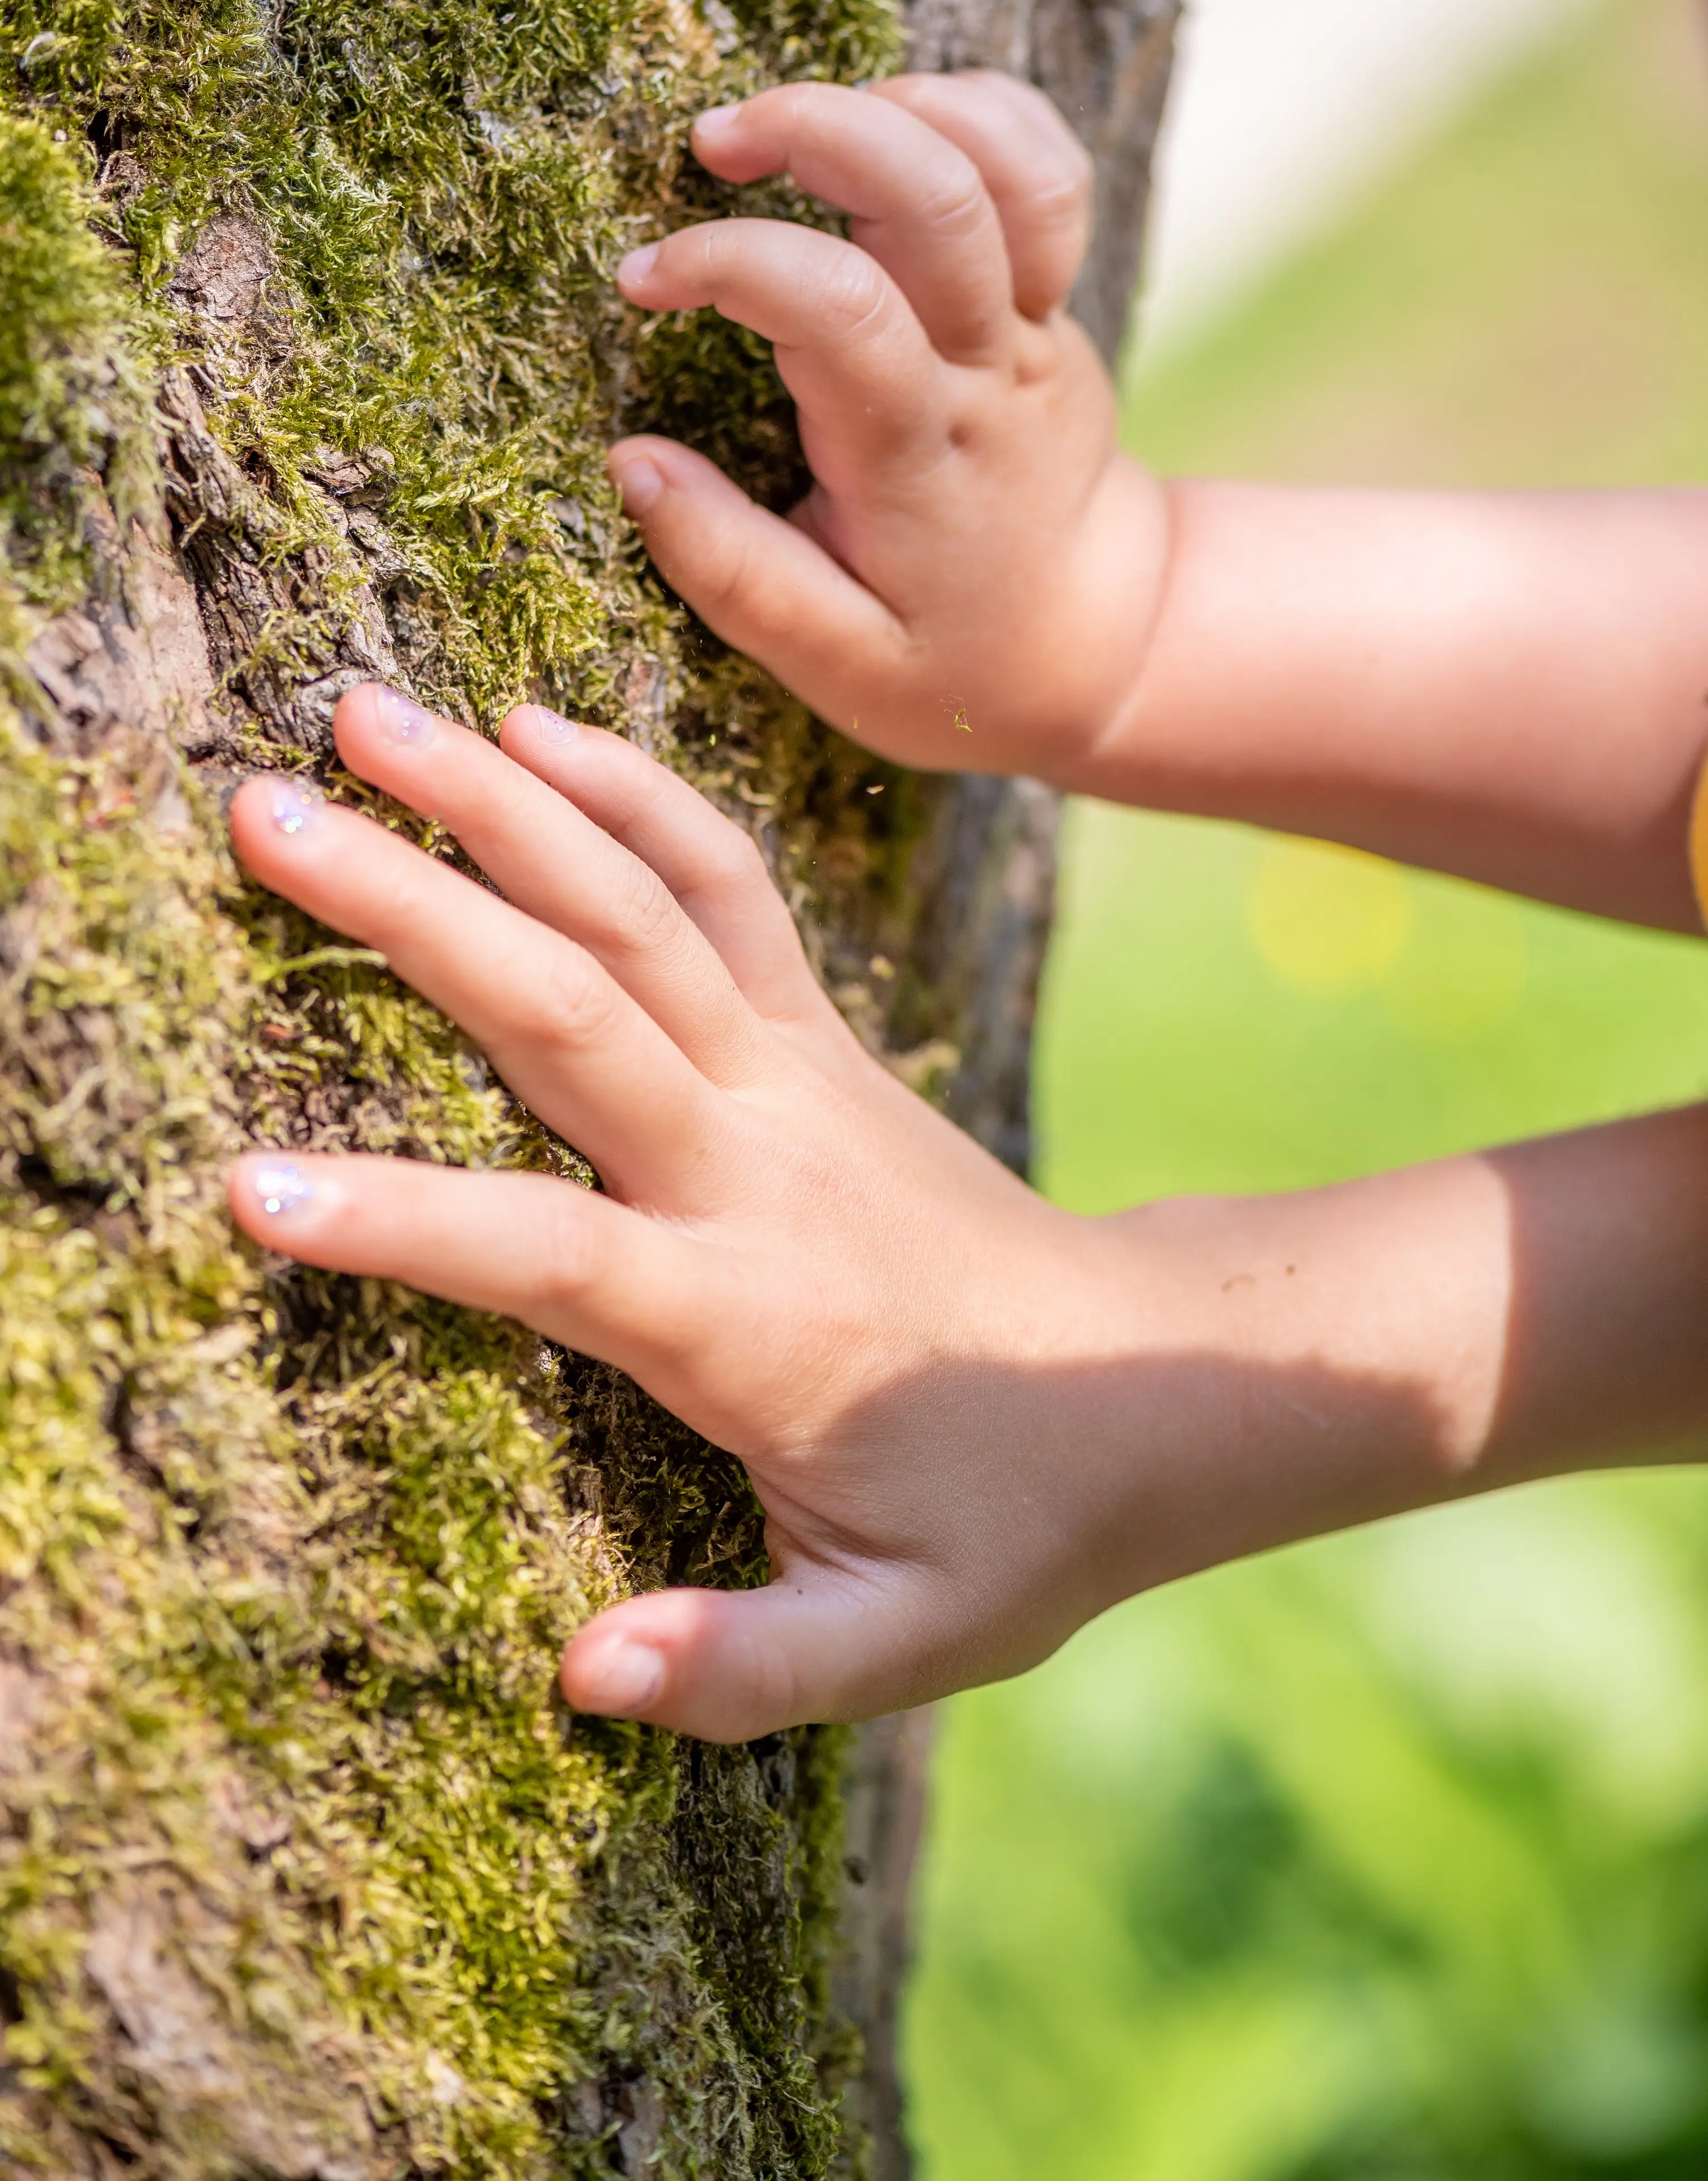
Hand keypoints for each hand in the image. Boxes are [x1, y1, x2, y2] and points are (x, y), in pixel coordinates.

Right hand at [229, 684, 1148, 1739]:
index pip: (549, 1259)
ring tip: (370, 710)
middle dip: (412, 907)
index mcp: (747, 1320)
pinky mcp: (820, 1036)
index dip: (405, 1226)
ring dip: (504, 803)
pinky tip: (533, 727)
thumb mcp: (904, 1640)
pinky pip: (722, 885)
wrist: (1157, 1378)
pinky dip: (633, 793)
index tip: (250, 1190)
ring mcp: (797, 1079)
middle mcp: (762, 1167)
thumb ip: (747, 1667)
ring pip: (638, 910)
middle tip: (269, 810)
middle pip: (571, 1012)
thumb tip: (583, 1674)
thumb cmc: (1018, 1520)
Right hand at [610, 74, 1166, 778]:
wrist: (1102, 649)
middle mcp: (992, 374)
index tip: (642, 279)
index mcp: (922, 458)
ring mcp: (1038, 328)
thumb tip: (631, 464)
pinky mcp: (1055, 304)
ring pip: (1011, 168)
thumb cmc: (953, 664)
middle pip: (941, 197)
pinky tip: (891, 122)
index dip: (730, 264)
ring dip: (903, 103)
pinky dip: (978, 113)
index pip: (839, 310)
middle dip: (819, 127)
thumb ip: (730, 570)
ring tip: (798, 125)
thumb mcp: (835, 663)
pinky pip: (1047, 172)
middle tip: (712, 143)